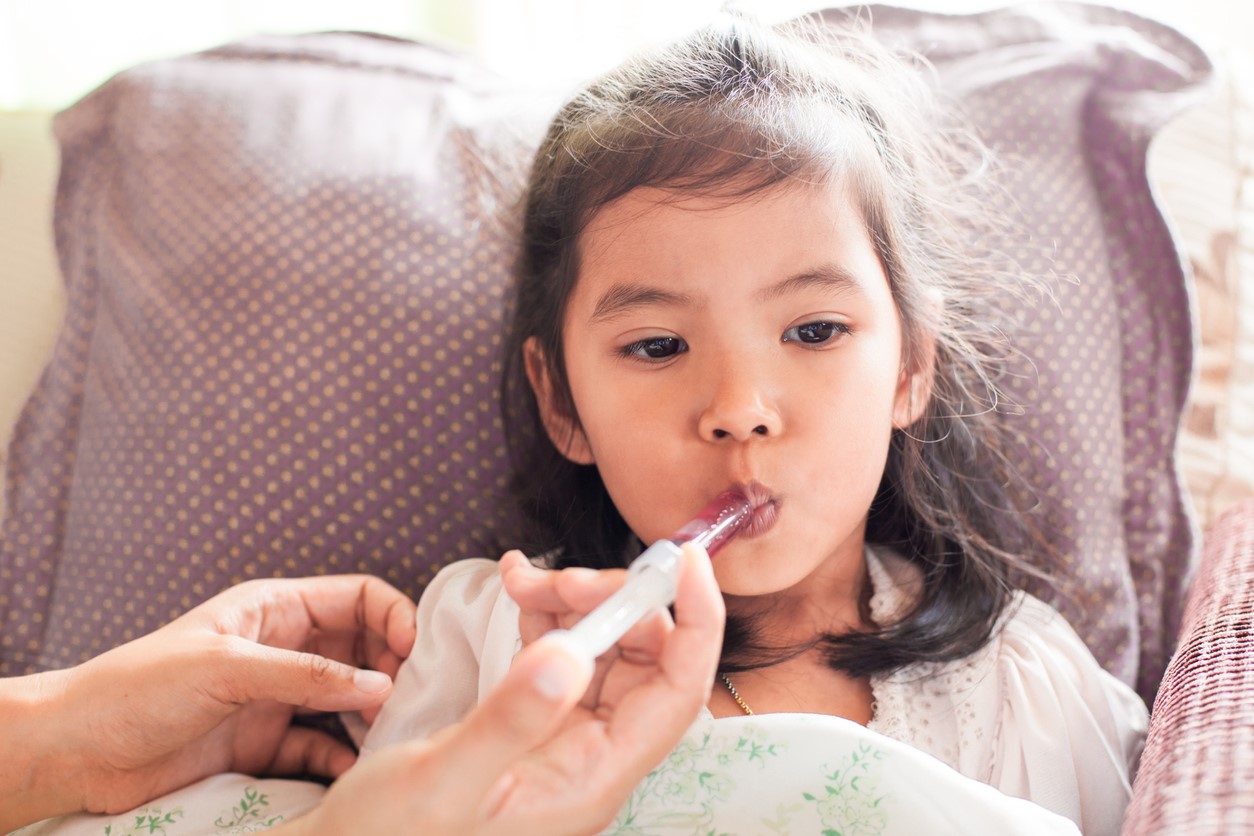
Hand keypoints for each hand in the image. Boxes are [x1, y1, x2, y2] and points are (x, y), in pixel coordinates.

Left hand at [20, 575, 414, 821]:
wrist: (77, 751)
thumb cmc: (139, 689)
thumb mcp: (228, 668)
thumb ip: (307, 675)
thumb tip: (380, 685)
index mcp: (276, 609)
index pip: (358, 598)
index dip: (394, 617)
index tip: (414, 653)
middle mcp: (284, 649)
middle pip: (363, 649)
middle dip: (392, 670)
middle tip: (409, 700)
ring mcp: (276, 698)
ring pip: (346, 701)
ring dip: (372, 717)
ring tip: (391, 737)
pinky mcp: (264, 745)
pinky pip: (320, 748)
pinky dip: (341, 758)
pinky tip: (351, 770)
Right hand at [283, 544, 723, 834]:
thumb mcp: (441, 782)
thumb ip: (509, 721)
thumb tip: (570, 656)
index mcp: (593, 780)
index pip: (677, 693)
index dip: (697, 624)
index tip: (688, 563)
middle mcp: (592, 758)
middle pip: (645, 660)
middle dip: (612, 601)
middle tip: (555, 577)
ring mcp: (565, 740)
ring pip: (603, 650)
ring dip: (573, 603)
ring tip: (522, 581)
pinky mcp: (535, 724)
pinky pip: (562, 655)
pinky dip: (546, 617)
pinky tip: (517, 595)